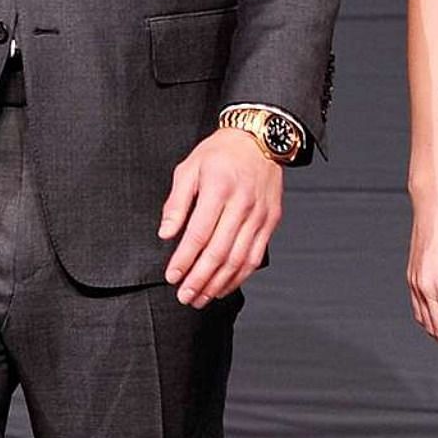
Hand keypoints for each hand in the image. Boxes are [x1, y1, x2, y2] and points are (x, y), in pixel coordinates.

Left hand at [159, 127, 284, 307]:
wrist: (260, 138)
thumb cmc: (221, 153)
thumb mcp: (189, 167)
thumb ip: (176, 202)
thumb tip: (166, 234)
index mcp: (219, 188)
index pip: (198, 233)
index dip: (184, 259)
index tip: (172, 276)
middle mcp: (242, 204)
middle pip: (219, 252)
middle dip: (199, 279)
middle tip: (184, 296)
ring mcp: (259, 215)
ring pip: (238, 259)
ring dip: (218, 283)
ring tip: (201, 298)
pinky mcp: (271, 221)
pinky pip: (255, 256)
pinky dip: (239, 276)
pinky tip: (224, 287)